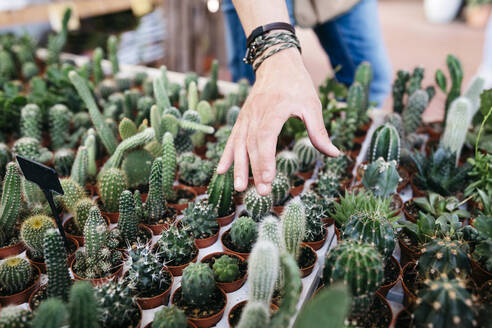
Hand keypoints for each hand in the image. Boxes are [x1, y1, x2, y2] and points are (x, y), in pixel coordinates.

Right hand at [216, 48, 339, 194]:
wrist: (276, 63)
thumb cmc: (297, 84)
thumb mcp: (312, 104)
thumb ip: (318, 131)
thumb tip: (334, 153)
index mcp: (274, 110)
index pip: (266, 138)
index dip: (265, 159)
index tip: (268, 178)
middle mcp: (256, 115)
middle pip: (252, 146)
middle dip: (256, 170)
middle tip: (262, 192)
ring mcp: (246, 118)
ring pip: (239, 145)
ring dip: (238, 167)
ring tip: (239, 188)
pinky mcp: (242, 120)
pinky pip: (232, 139)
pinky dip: (226, 155)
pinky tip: (221, 171)